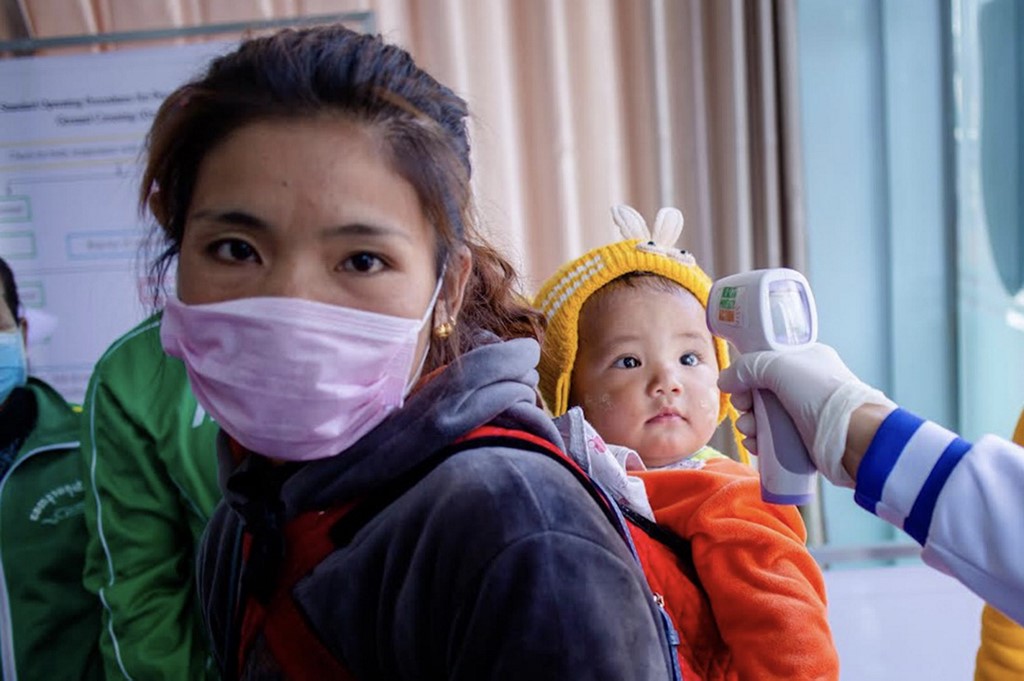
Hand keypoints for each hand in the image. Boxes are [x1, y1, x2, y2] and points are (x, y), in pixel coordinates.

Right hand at [718, 343, 895, 486]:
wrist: (853, 438)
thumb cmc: (822, 395)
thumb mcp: (781, 367)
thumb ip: (747, 367)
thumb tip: (724, 381)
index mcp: (805, 359)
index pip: (766, 361)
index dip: (748, 372)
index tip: (737, 385)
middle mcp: (804, 384)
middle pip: (760, 390)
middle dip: (745, 401)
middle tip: (743, 409)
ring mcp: (803, 412)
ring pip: (763, 415)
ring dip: (749, 422)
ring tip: (749, 430)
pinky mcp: (802, 438)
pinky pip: (771, 436)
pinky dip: (759, 440)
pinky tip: (755, 444)